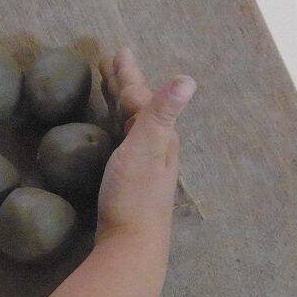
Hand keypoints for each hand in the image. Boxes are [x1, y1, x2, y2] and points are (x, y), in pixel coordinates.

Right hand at [96, 48, 195, 248]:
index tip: (115, 52)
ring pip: (131, 121)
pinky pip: (122, 138)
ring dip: (119, 100)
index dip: (128, 74)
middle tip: (108, 61)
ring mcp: (143, 164)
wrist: (130, 244)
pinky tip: (113, 130)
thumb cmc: (135, 196)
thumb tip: (188, 79)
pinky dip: (115, 124)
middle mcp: (155, 146)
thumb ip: (162, 114)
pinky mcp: (128, 180)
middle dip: (123, 82)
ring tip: (109, 87)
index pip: (142, 95)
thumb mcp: (148, 149)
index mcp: (159, 135)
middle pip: (138, 105)